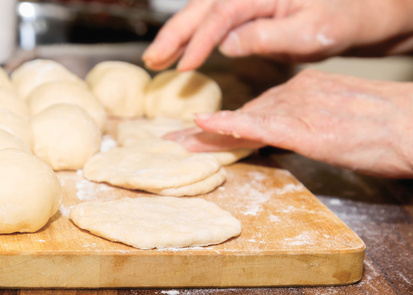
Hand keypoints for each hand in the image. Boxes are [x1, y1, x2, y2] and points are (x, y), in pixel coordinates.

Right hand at [143, 0, 412, 70]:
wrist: (363, 11)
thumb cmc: (344, 19)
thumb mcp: (311, 34)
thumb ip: (267, 36)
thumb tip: (227, 44)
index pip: (221, 15)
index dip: (199, 42)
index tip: (183, 68)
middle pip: (202, 8)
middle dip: (174, 34)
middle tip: (152, 59)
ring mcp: (249, 0)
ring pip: (204, 13)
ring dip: (179, 35)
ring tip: (158, 58)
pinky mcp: (251, 10)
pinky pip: (216, 20)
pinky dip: (197, 37)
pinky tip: (184, 51)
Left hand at [168, 69, 412, 177]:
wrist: (412, 123)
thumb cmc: (387, 126)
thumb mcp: (341, 119)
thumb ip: (312, 121)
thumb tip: (296, 132)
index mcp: (302, 90)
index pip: (254, 110)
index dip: (225, 123)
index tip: (199, 131)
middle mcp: (293, 94)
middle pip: (242, 116)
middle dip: (207, 132)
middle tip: (175, 140)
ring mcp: (296, 108)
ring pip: (243, 121)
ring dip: (207, 135)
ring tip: (177, 143)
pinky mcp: (302, 126)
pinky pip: (258, 125)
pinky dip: (229, 124)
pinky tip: (204, 125)